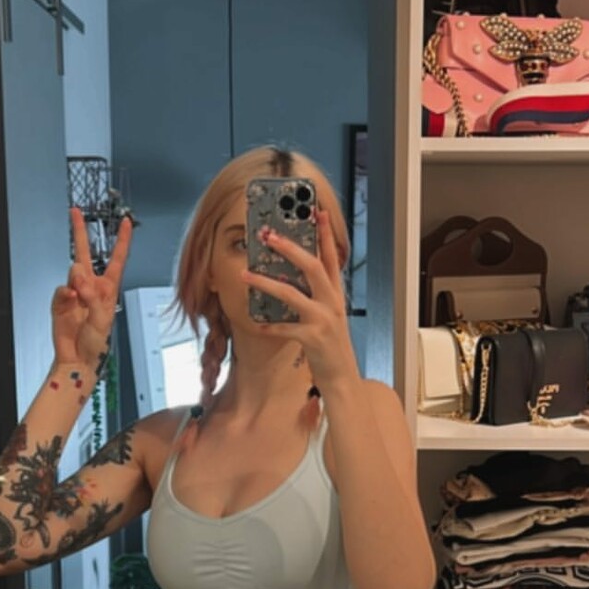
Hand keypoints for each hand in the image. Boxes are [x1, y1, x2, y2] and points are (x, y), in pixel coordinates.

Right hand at [51, 206, 132, 370]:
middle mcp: (91, 286)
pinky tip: (70, 302)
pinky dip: (64, 295)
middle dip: (80, 231)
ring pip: (73, 272)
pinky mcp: (60, 300)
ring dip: (77, 282)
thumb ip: (92, 296)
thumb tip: (78, 277)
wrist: (77, 359)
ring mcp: (74, 292)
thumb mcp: (103, 318)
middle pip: (86, 253)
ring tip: (80, 299)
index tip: (126, 221)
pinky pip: (61, 288)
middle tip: (75, 211)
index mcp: (108, 288)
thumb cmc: (96, 342)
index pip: (116, 258)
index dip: (122, 240)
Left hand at [240, 207, 359, 392]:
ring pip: (291, 294)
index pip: (332, 257)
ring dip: (266, 282)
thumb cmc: (330, 345)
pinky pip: (284, 328)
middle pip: (312, 267)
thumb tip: (287, 277)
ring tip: (246, 274)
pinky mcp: (312, 338)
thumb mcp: (328, 315)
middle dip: (290, 248)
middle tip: (268, 235)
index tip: (316, 211)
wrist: (342, 377)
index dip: (325, 233)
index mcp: (336, 294)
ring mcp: (323, 319)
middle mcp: (332, 302)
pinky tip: (257, 325)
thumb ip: (315, 296)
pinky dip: (269, 326)